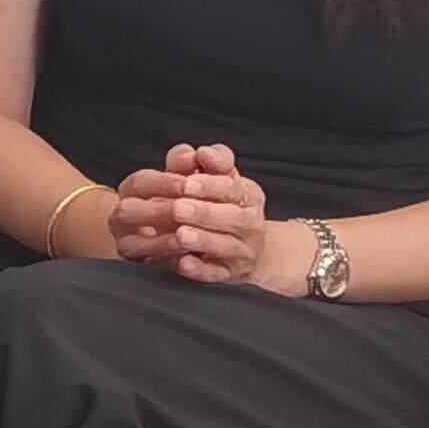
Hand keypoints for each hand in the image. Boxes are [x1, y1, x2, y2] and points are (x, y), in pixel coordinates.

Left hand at [108, 142, 276, 285]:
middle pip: (234, 218)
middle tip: (177, 208)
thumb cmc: (221, 205)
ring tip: (181, 234)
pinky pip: (216, 274)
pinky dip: (200, 269)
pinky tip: (183, 262)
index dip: (209, 185)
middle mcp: (251, 224)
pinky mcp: (229, 275)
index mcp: (249, 196)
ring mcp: (242, 251)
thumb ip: (206, 163)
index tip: (186, 183)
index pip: (233, 188)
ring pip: (226, 246)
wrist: (246, 249)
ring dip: (203, 240)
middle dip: (204, 212)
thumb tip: (200, 153)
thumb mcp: (217, 179)